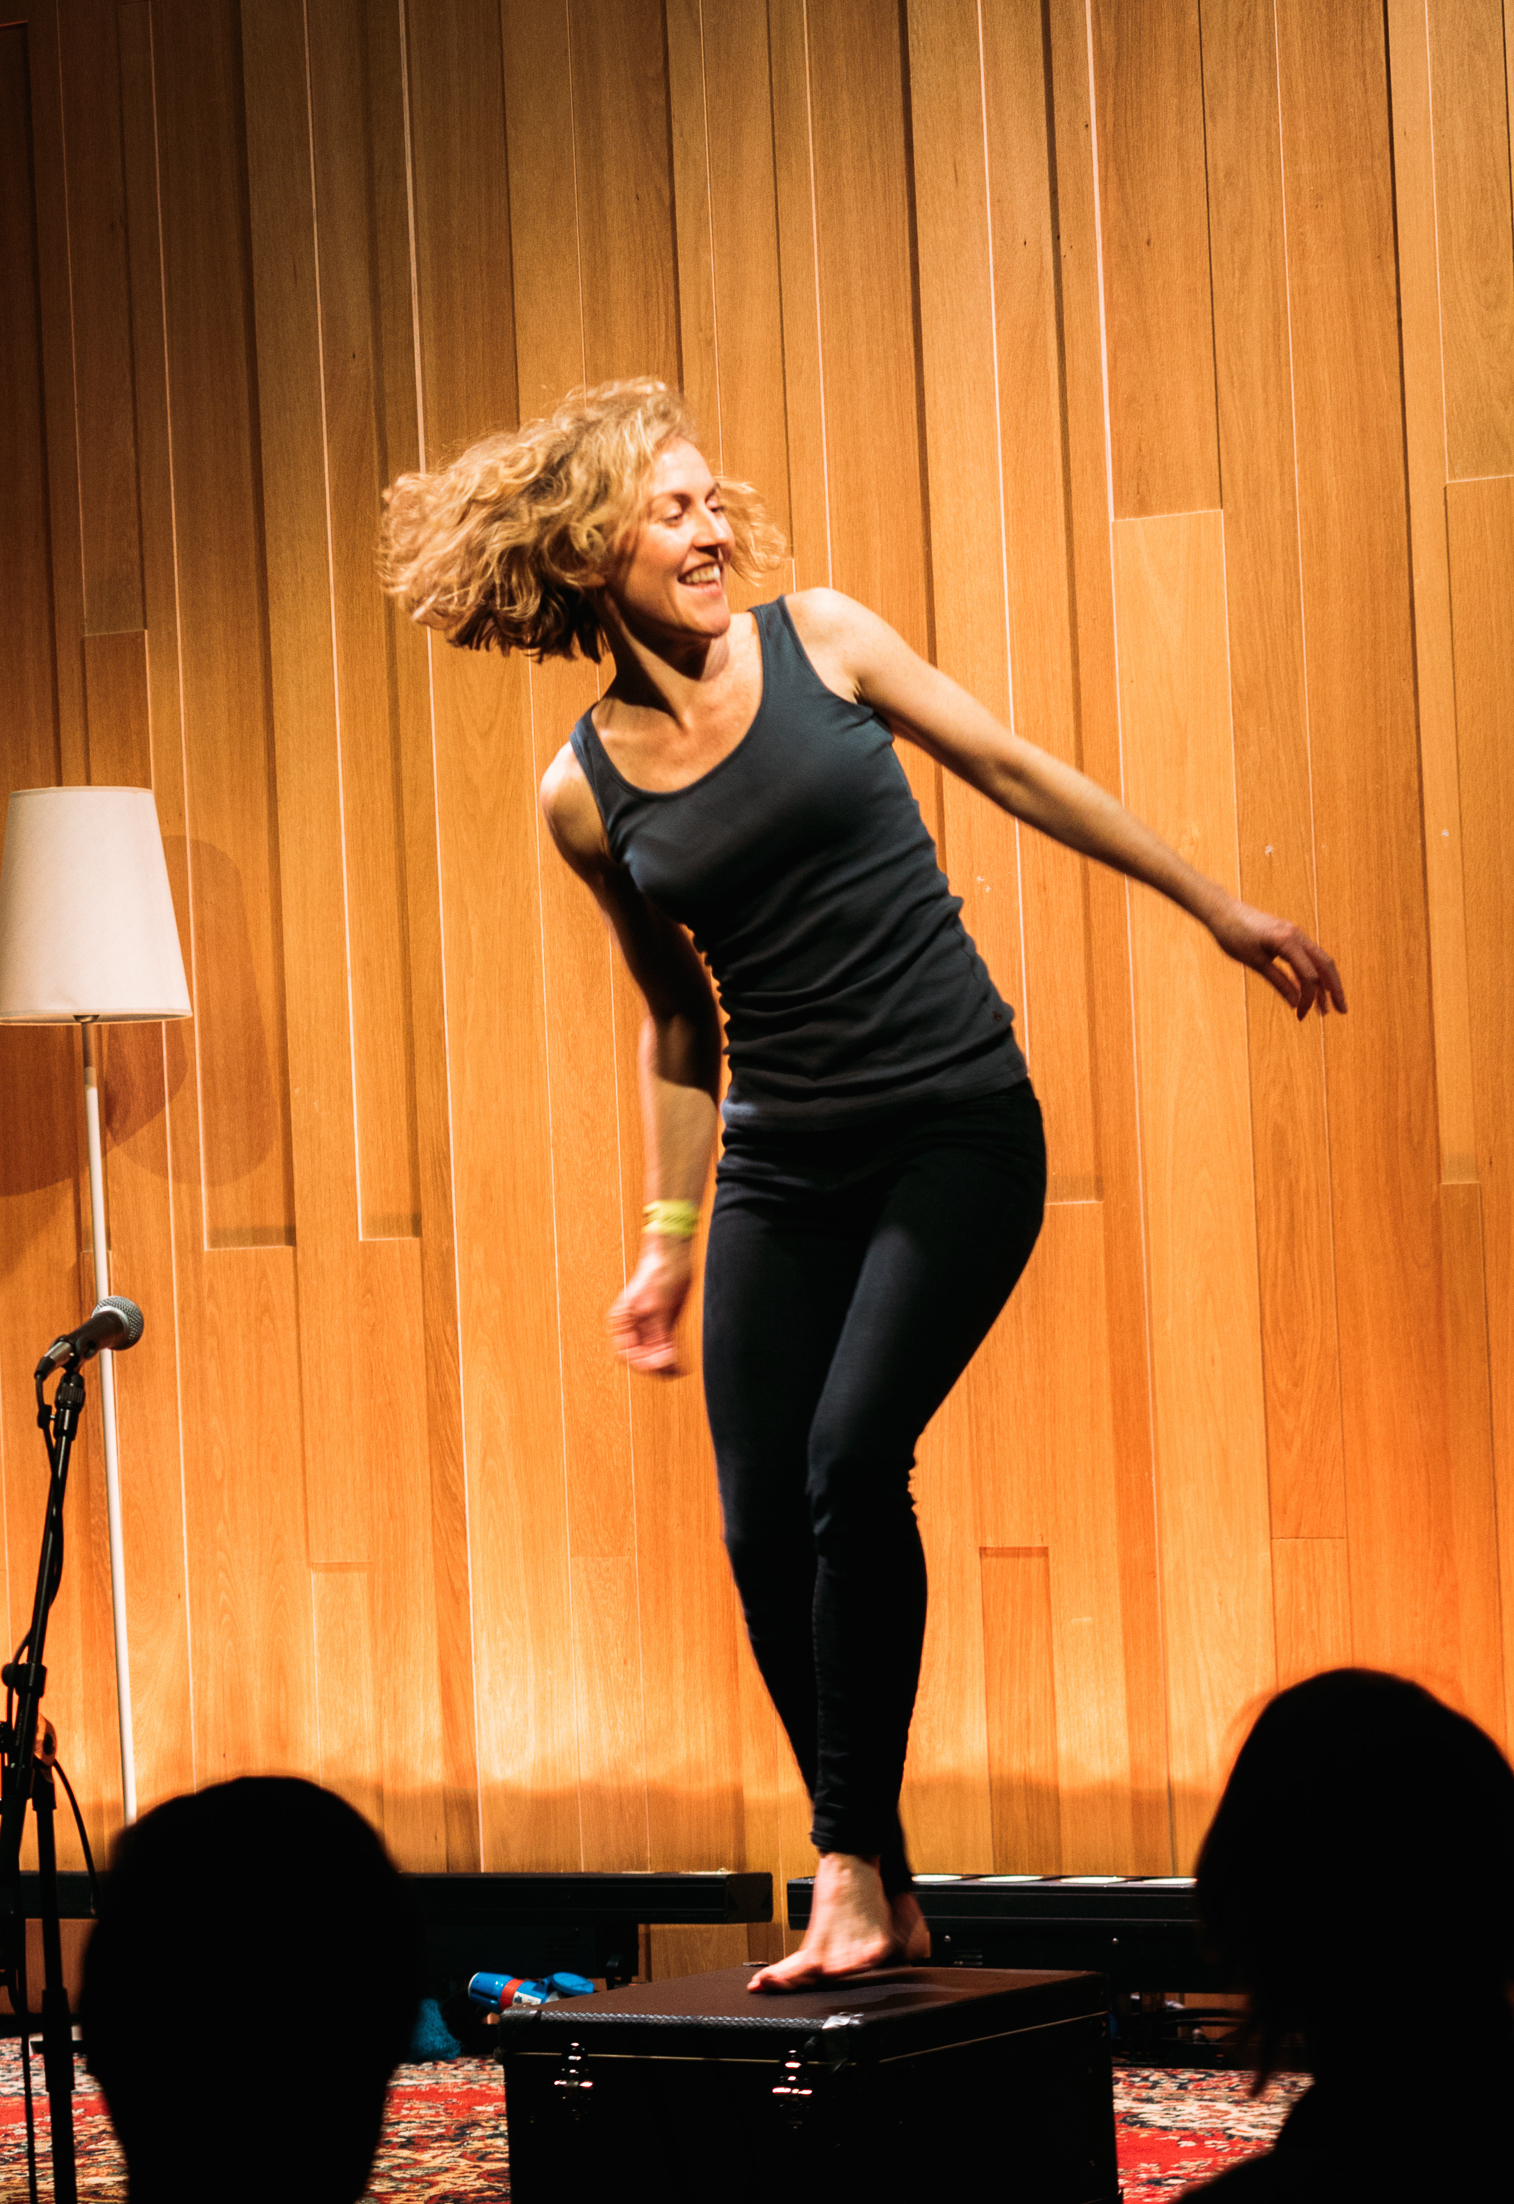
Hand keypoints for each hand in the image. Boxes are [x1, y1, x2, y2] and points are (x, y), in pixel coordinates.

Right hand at [608, 1236, 693, 1376]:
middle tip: (672, 1369)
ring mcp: (647, 1325)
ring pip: (653, 1356)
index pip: (625, 1353)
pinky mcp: (663, 1324)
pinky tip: (683, 1365)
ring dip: (665, 1366)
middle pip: (639, 1357)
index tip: (660, 1364)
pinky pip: (665, 1347)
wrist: (673, 1253)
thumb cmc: (660, 1272)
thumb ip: (660, 1335)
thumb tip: (664, 1360)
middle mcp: (631, 1325)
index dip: (641, 1363)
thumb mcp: (659, 1307)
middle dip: (655, 1366)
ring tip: (679, 1370)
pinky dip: (672, 1357)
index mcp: (621, 1320)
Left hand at [1207, 895, 1346, 1019]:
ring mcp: (1295, 934)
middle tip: (1342, 1011)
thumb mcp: (1255, 963)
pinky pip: (1307, 956)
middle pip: (1325, 965)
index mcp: (1288, 941)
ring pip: (1318, 960)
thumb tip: (1295, 1004)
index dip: (1308, 999)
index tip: (1300, 1016)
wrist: (1222, 911)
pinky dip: (1311, 973)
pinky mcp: (1289, 935)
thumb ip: (1279, 982)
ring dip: (1324, 983)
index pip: (1309, 975)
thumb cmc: (1233, 936)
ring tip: (1326, 1007)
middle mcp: (1297, 935)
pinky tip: (1311, 990)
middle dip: (1335, 989)